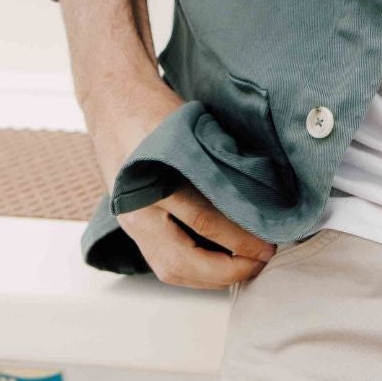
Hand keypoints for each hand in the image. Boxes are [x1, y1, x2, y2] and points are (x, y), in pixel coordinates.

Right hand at [87, 78, 275, 291]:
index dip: (239, 237)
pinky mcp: (133, 226)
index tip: (268, 243)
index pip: (203, 219)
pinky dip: (193, 270)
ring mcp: (131, 221)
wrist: (113, 102)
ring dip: (209, 278)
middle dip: (226, 270)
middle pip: (182, 260)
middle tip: (259, 262)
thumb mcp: (191, 129)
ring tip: (244, 268)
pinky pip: (162, 261)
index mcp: (152, 180)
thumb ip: (219, 163)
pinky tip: (218, 265)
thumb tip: (264, 195)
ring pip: (169, 269)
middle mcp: (137, 208)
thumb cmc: (155, 111)